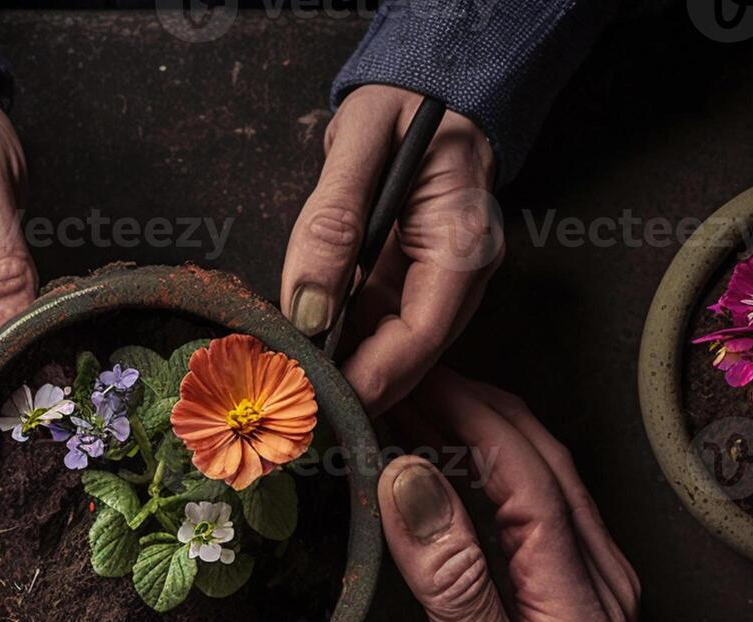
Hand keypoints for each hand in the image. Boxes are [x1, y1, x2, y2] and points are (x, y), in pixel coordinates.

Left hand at [282, 86, 501, 413]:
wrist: (430, 82)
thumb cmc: (406, 100)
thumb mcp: (361, 143)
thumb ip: (332, 224)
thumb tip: (306, 310)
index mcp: (464, 241)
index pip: (422, 334)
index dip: (373, 377)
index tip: (322, 399)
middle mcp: (460, 272)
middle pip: (410, 354)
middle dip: (356, 385)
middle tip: (293, 408)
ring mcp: (436, 279)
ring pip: (390, 346)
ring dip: (344, 368)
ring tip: (289, 386)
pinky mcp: (409, 279)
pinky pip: (376, 324)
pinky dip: (340, 341)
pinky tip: (302, 352)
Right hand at [378, 371, 658, 621]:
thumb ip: (450, 578)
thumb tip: (406, 473)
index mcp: (583, 585)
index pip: (524, 465)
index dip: (463, 409)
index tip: (399, 374)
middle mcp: (597, 570)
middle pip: (535, 455)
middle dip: (467, 401)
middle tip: (392, 375)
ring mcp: (584, 581)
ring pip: (532, 476)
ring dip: (471, 430)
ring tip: (401, 404)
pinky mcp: (564, 596)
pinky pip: (522, 511)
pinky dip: (475, 475)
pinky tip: (430, 469)